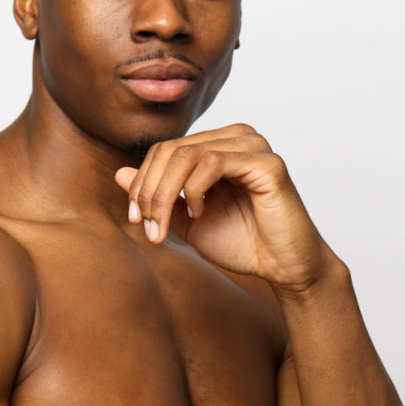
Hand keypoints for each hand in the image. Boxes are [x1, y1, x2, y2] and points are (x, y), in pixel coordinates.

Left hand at [115, 124, 337, 291]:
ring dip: (165, 193)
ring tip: (164, 226)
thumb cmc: (243, 242)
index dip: (142, 183)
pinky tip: (199, 213)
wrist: (284, 268)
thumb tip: (120, 173)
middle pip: (171, 149)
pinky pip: (214, 163)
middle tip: (145, 225)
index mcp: (218, 145)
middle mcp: (236, 137)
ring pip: (187, 154)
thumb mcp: (187, 220)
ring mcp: (254, 146)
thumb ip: (159, 196)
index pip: (164, 149)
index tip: (136, 219)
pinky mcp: (268, 163)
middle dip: (149, 190)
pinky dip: (195, 190)